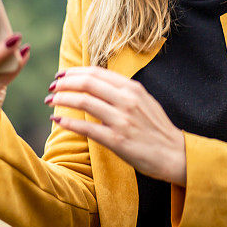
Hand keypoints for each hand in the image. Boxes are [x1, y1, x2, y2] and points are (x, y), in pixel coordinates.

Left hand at [44, 66, 186, 185]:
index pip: (96, 72)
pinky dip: (68, 122)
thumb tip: (97, 82)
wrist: (175, 155)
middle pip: (87, 83)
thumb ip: (122, 91)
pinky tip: (57, 119)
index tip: (61, 75)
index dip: (74, 72)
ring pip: (84, 102)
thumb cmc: (157, 129)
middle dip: (64, 83)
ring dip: (62, 99)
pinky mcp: (117, 141)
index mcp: (132, 88)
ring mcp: (122, 120)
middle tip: (52, 87)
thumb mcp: (144, 101)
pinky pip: (87, 128)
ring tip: (50, 101)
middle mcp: (127, 100)